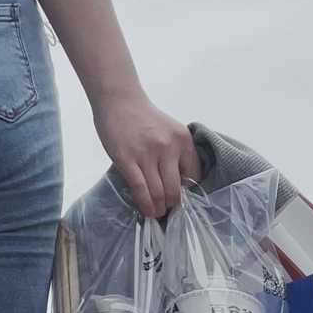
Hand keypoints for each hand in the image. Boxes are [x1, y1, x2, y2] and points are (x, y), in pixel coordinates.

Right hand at [93, 91, 199, 218]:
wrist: (119, 100)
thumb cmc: (143, 116)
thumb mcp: (169, 130)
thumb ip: (176, 152)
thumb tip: (176, 183)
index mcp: (183, 139)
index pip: (193, 175)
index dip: (186, 191)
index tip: (178, 196)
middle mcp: (169, 147)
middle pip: (175, 189)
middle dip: (172, 205)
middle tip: (166, 209)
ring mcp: (148, 154)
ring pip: (158, 193)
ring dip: (158, 208)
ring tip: (156, 213)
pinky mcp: (127, 160)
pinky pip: (140, 190)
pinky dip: (145, 205)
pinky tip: (146, 211)